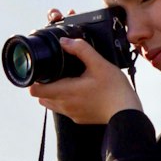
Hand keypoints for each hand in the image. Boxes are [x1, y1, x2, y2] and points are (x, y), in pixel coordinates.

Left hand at [29, 7, 141, 123]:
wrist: (126, 113)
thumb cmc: (115, 89)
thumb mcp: (99, 64)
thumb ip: (81, 50)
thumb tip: (65, 41)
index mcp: (66, 92)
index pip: (36, 90)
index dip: (34, 80)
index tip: (40, 71)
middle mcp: (65, 105)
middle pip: (41, 97)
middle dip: (43, 85)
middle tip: (52, 72)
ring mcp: (71, 114)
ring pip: (51, 104)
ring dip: (52, 93)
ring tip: (64, 80)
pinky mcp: (78, 119)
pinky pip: (64, 109)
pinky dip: (63, 100)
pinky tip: (76, 91)